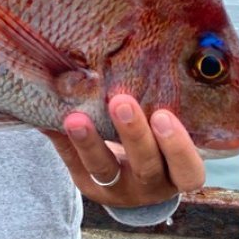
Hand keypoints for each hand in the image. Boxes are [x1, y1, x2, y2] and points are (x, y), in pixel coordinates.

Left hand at [43, 94, 205, 207]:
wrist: (136, 173)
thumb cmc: (164, 139)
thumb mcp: (175, 130)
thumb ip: (171, 104)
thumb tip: (165, 49)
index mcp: (179, 172)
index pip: (187, 169)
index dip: (177, 146)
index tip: (163, 114)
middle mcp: (151, 185)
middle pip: (145, 166)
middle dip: (133, 134)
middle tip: (121, 102)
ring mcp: (118, 189)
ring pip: (104, 169)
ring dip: (89, 142)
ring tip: (75, 118)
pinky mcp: (89, 185)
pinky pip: (74, 164)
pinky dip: (63, 141)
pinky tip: (50, 118)